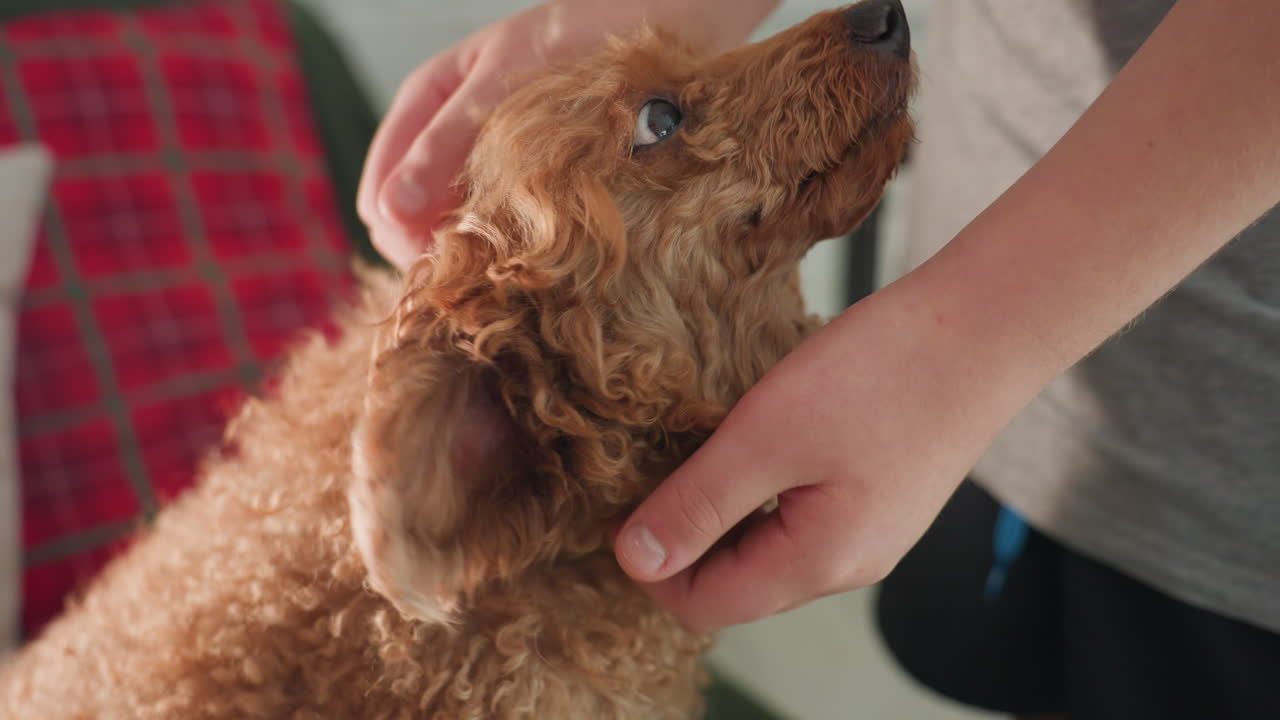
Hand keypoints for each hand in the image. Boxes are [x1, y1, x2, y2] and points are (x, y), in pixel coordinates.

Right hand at [357, 0, 780, 268]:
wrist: (659, 27)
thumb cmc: (583, 37)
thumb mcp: (501, 82)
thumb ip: (444, 145)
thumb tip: (390, 211)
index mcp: (426, 104)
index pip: (380, 198)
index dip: (402, 240)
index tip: (445, 266)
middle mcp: (450, 142)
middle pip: (411, 229)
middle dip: (437, 255)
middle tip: (487, 271)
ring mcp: (489, 168)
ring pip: (457, 239)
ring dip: (476, 260)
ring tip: (516, 263)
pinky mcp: (531, 189)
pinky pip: (502, 237)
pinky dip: (511, 253)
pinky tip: (538, 256)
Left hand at [612, 279, 1023, 630]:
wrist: (983, 327)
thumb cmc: (881, 375)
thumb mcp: (766, 436)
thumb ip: (698, 504)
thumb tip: (634, 560)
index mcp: (818, 563)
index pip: (704, 607)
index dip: (649, 567)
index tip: (620, 506)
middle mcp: (847, 564)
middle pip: (736, 584)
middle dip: (682, 541)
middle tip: (648, 474)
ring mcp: (868, 533)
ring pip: (766, 549)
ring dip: (719, 514)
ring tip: (695, 454)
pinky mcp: (879, 498)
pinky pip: (798, 518)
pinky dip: (759, 492)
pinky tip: (750, 445)